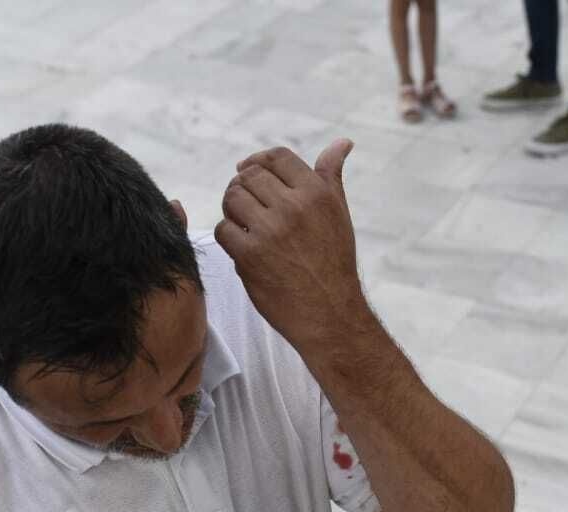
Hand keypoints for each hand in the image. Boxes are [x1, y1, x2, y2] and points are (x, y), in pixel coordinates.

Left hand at [215, 141, 371, 349]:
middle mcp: (294, 207)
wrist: (330, 313)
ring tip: (243, 223)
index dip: (259, 160)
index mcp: (317, 193)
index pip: (277, 157)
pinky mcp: (250, 255)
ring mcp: (270, 230)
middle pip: (250, 176)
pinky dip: (228, 235)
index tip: (250, 170)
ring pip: (232, 198)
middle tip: (246, 204)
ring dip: (232, 209)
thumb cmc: (334, 262)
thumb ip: (331, 176)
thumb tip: (343, 142)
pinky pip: (223, 230)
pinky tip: (241, 245)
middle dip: (243, 186)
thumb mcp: (339, 214)